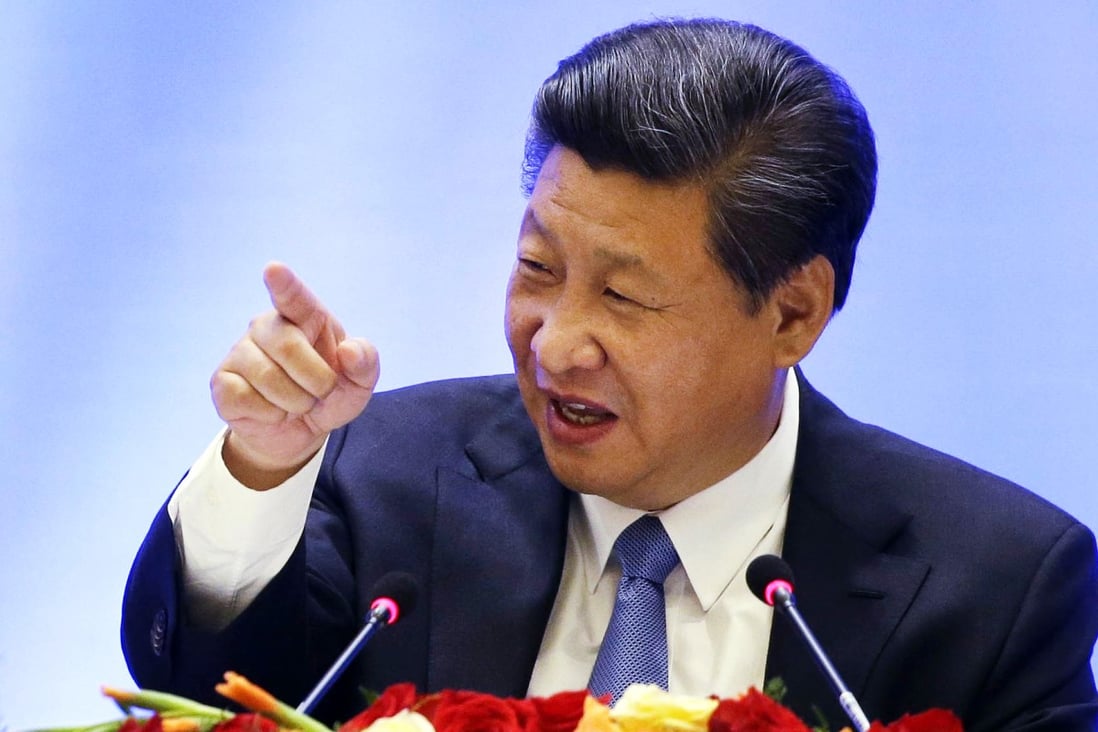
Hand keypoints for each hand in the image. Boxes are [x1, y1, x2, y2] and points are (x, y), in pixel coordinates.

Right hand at [211, 262, 379, 488]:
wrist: (299, 431)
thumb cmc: (328, 395)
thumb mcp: (358, 384)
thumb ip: (365, 364)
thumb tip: (350, 351)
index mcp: (304, 316)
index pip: (293, 296)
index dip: (284, 284)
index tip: (274, 269)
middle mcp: (266, 326)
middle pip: (287, 345)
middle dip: (316, 380)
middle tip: (322, 392)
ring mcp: (239, 352)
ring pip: (268, 377)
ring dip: (295, 402)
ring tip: (296, 403)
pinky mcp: (221, 382)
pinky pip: (245, 399)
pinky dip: (269, 415)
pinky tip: (270, 411)